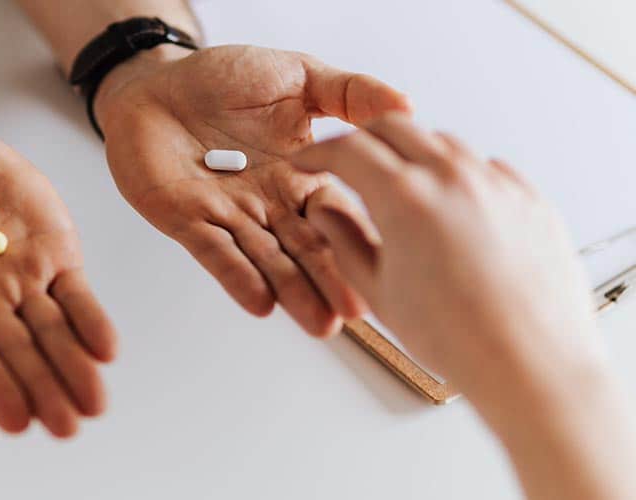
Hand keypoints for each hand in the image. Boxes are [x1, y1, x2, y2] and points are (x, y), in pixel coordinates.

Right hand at [0, 132, 116, 437]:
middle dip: (40, 388)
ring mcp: (20, 282)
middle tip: (65, 426)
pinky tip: (106, 349)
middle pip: (13, 353)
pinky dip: (91, 322)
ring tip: (93, 404)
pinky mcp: (53, 258)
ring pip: (50, 333)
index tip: (15, 419)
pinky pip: (75, 296)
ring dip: (72, 368)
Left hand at [94, 45, 410, 335]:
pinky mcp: (186, 220)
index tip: (391, 267)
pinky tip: (261, 302)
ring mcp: (228, 216)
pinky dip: (237, 276)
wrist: (153, 83)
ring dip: (292, 290)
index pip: (337, 214)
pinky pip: (214, 251)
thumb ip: (349, 93)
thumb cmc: (221, 79)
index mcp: (300, 175)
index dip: (360, 241)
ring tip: (320, 323)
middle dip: (331, 281)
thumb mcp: (297, 75)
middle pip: (306, 248)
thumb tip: (407, 106)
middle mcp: (269, 204)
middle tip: (357, 314)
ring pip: (265, 259)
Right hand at [292, 114, 604, 400]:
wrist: (532, 363)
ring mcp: (496, 183)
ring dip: (412, 152)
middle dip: (362, 138)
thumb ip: (343, 242)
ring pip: (442, 143)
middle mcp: (452, 177)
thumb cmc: (457, 338)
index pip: (348, 150)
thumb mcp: (378, 291)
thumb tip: (324, 213)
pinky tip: (450, 204)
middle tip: (348, 159)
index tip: (308, 159)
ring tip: (399, 184)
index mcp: (404, 198)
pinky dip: (459, 173)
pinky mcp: (529, 198)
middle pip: (395, 127)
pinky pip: (486, 167)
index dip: (319, 152)